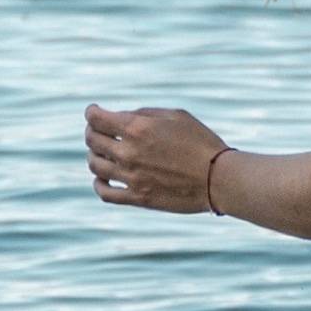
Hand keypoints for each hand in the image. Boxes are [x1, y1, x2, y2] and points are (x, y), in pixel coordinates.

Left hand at [86, 103, 226, 213]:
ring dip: (94, 157)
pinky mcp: (138, 198)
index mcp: (137, 128)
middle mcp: (129, 152)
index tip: (93, 112)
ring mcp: (132, 177)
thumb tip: (123, 118)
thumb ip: (145, 114)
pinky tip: (103, 179)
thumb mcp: (176, 116)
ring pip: (95, 166)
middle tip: (97, 131)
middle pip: (92, 141)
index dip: (91, 113)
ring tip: (101, 154)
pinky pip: (105, 193)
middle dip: (91, 132)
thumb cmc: (201, 142)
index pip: (96, 119)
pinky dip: (98, 185)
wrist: (219, 178)